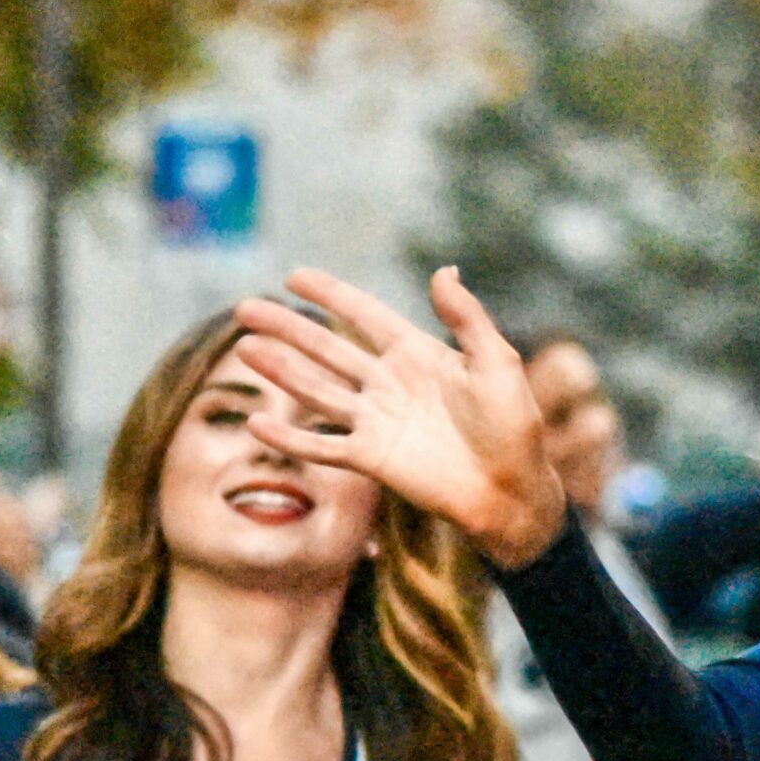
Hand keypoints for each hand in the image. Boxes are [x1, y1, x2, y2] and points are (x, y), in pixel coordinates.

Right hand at [233, 268, 566, 569]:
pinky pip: (322, 446)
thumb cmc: (514, 426)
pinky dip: (290, 439)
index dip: (331, 294)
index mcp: (417, 354)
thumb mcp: (497, 362)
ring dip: (281, 371)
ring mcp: (376, 421)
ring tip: (245, 349)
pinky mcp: (371, 459)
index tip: (295, 276)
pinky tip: (257, 424)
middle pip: (327, 348)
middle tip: (246, 308)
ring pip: (317, 390)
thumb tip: (444, 270)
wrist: (512, 490)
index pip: (364, 315)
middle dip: (288, 328)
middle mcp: (388, 383)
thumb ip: (467, 318)